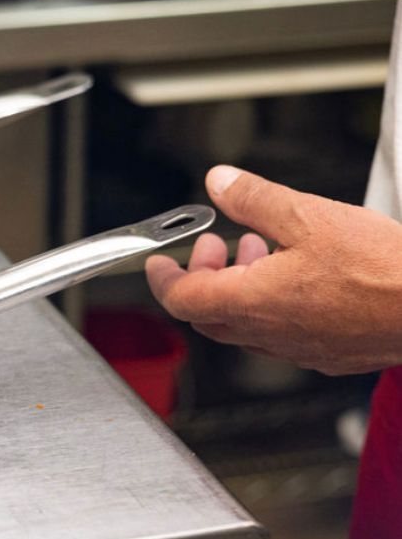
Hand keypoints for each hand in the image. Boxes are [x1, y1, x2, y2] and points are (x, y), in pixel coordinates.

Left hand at [145, 166, 401, 374]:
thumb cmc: (386, 271)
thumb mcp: (309, 215)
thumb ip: (255, 199)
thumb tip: (220, 183)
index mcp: (253, 302)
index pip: (182, 299)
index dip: (163, 278)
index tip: (159, 260)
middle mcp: (271, 334)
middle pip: (208, 315)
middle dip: (203, 276)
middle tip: (217, 245)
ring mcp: (302, 349)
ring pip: (245, 326)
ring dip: (239, 288)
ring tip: (259, 249)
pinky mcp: (330, 354)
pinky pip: (282, 335)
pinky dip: (272, 305)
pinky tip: (298, 275)